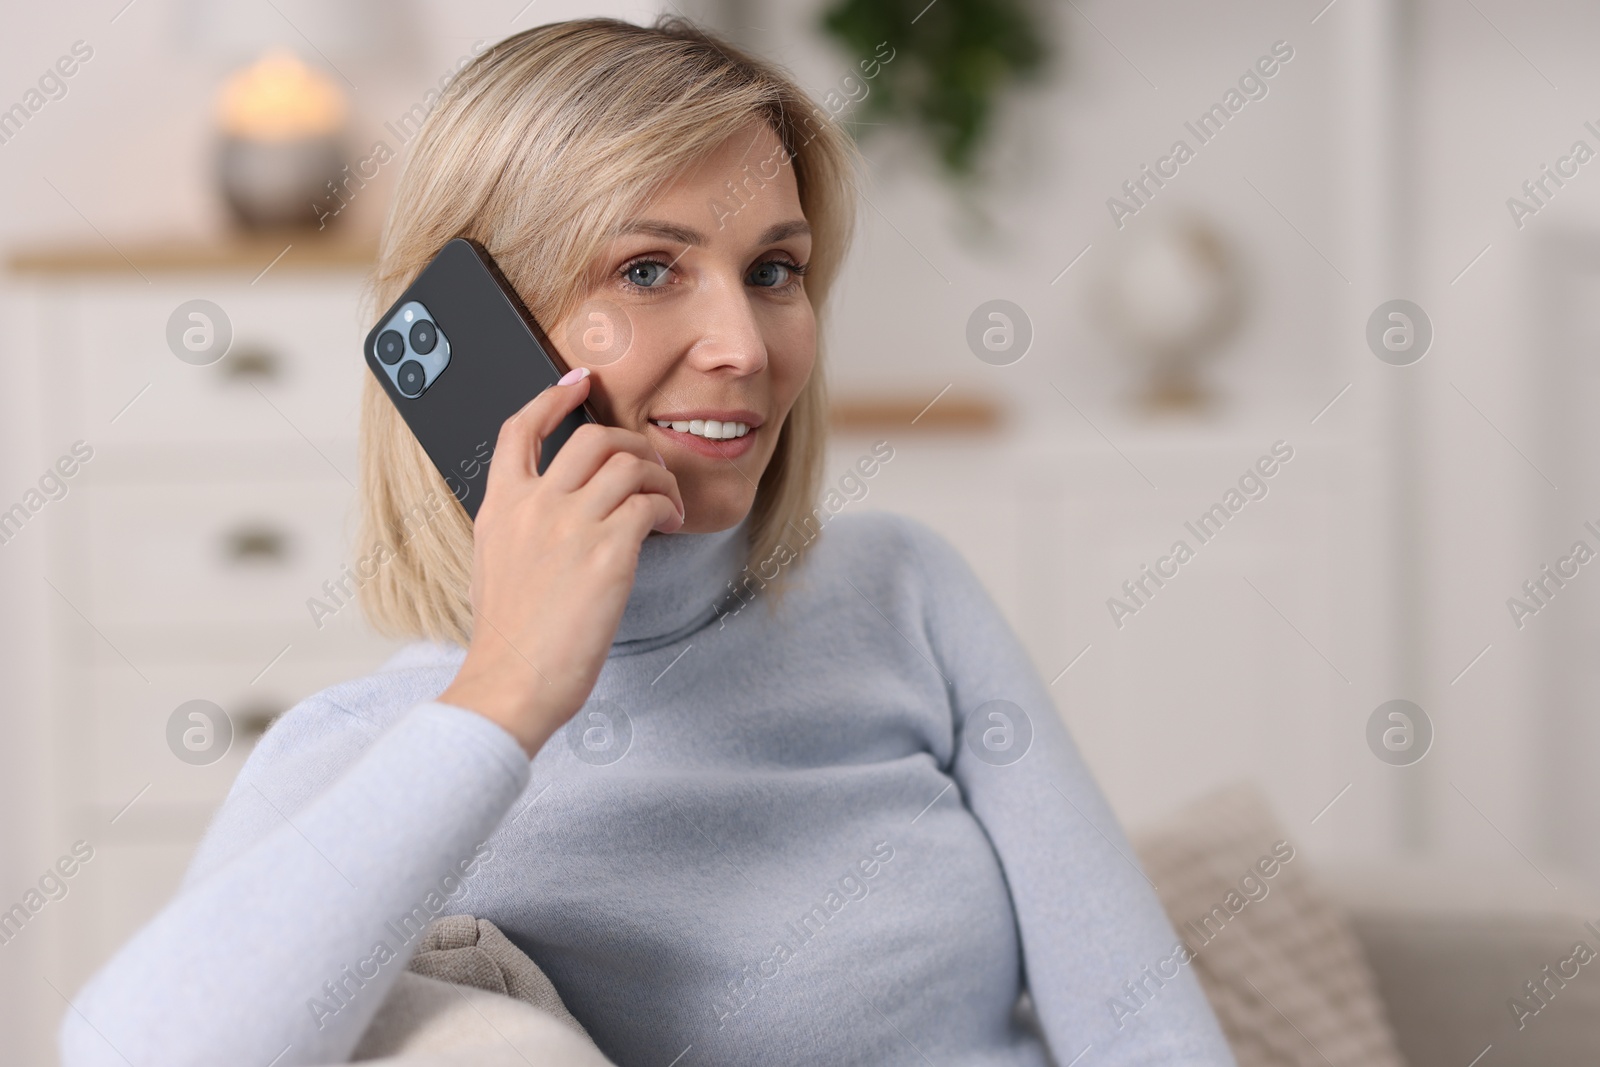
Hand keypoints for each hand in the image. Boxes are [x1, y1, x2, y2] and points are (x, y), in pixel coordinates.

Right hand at [438, 368, 683, 756]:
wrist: (512, 682)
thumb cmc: (509, 639)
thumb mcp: (494, 566)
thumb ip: (518, 529)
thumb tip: (550, 514)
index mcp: (500, 507)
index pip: (520, 429)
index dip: (553, 397)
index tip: (580, 382)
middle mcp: (534, 505)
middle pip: (594, 437)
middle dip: (634, 445)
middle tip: (650, 470)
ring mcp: (570, 525)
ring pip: (630, 464)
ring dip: (660, 479)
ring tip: (666, 505)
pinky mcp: (607, 551)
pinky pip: (650, 502)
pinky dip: (668, 508)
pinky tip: (668, 526)